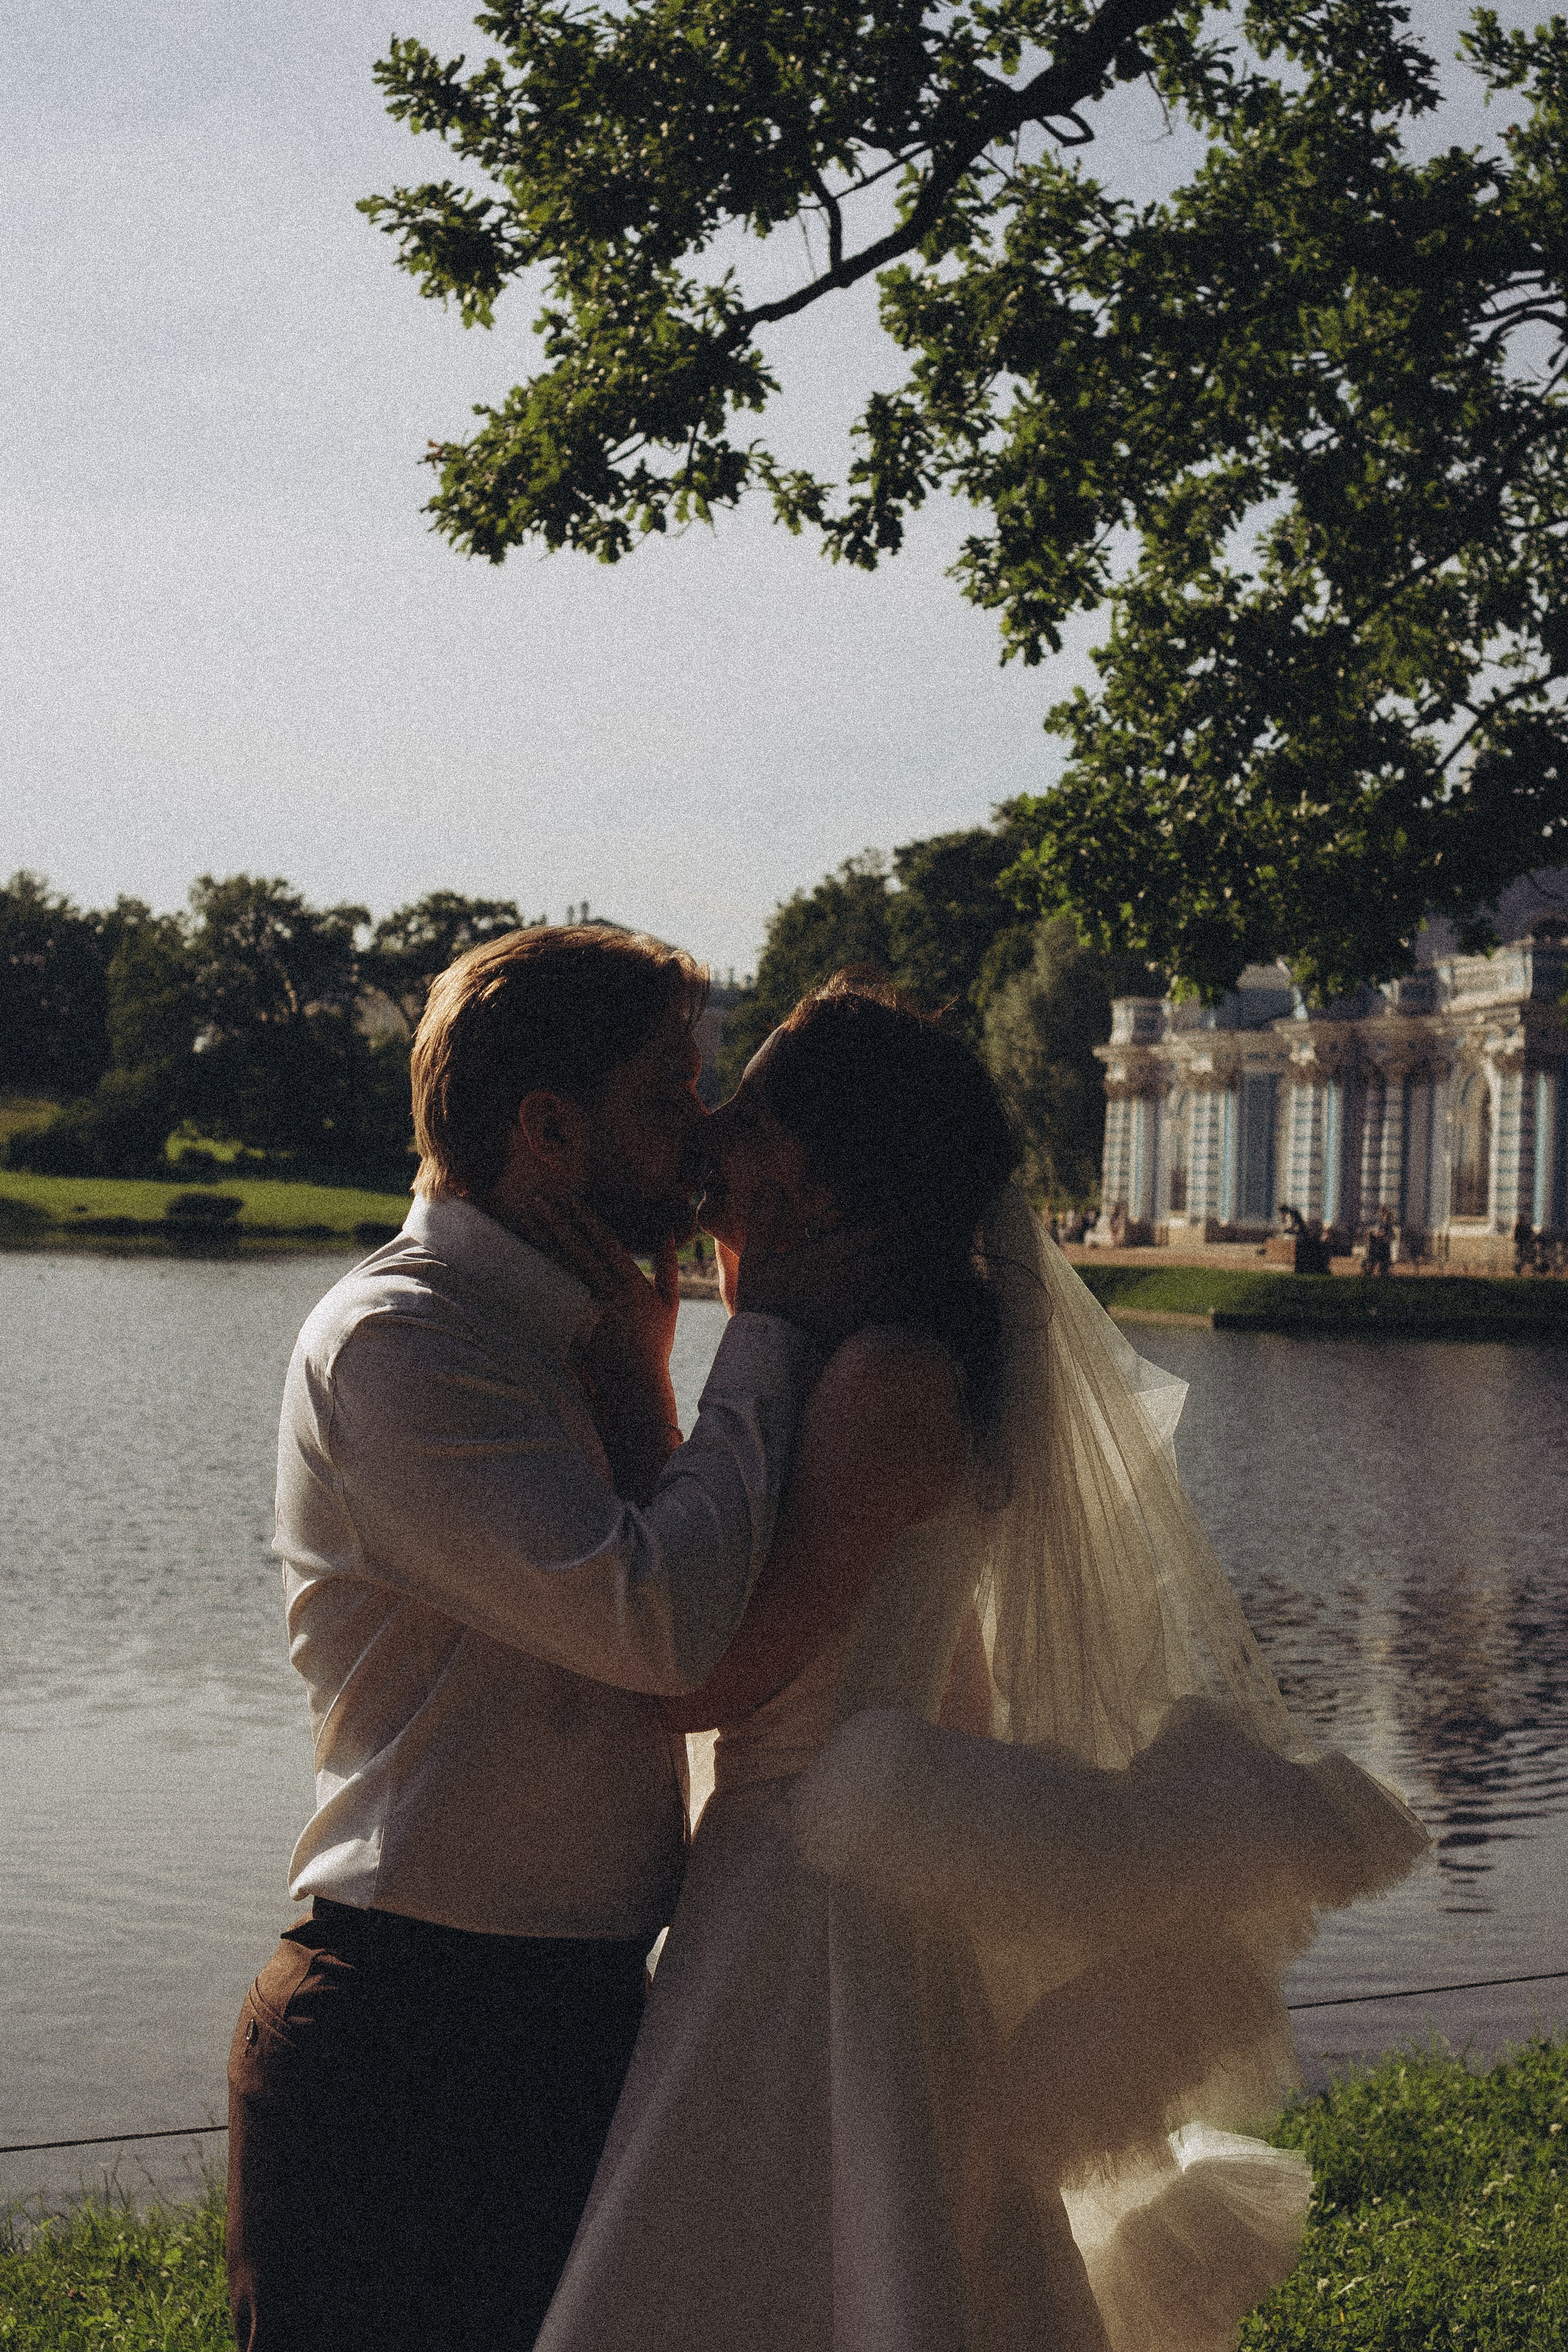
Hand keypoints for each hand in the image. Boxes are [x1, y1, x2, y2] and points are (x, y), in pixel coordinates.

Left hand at [507, 1194, 680, 1441]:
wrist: (635, 1384)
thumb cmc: (654, 1343)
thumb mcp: (669, 1303)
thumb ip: (668, 1266)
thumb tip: (668, 1232)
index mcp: (632, 1286)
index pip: (607, 1245)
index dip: (588, 1220)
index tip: (572, 1200)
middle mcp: (608, 1296)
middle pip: (578, 1252)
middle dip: (558, 1223)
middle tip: (539, 1199)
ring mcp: (587, 1312)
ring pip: (561, 1270)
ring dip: (544, 1243)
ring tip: (528, 1220)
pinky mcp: (572, 1327)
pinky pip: (553, 1296)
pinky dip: (538, 1275)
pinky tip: (523, 1257)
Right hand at [731, 1183, 900, 1352]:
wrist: (768, 1352)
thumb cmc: (761, 1304)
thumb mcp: (755, 1260)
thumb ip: (764, 1221)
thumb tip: (770, 1185)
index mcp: (828, 1257)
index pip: (872, 1233)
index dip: (895, 1221)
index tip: (910, 1213)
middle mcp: (850, 1278)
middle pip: (893, 1255)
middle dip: (905, 1244)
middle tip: (914, 1236)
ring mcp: (858, 1303)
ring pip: (896, 1280)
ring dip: (906, 1268)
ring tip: (912, 1261)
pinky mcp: (860, 1325)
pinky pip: (891, 1308)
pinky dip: (900, 1297)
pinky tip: (901, 1294)